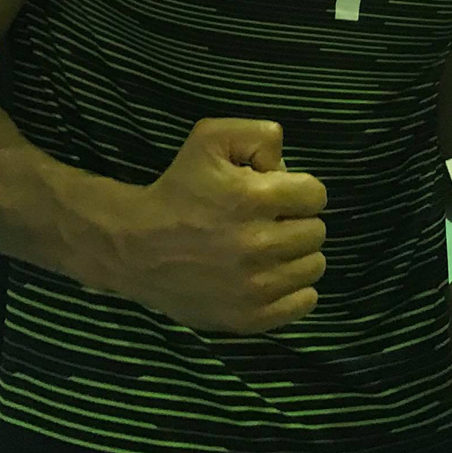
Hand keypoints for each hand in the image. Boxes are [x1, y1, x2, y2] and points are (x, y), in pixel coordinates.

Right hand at [108, 118, 326, 334]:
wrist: (135, 246)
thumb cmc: (178, 189)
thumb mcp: (211, 137)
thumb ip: (260, 135)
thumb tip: (288, 166)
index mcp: (254, 198)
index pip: (316, 195)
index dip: (298, 190)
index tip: (275, 195)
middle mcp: (259, 245)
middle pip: (316, 232)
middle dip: (297, 221)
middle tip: (268, 222)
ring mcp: (255, 287)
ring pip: (314, 267)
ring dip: (296, 255)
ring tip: (268, 249)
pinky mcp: (248, 317)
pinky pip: (304, 302)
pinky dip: (294, 290)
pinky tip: (270, 276)